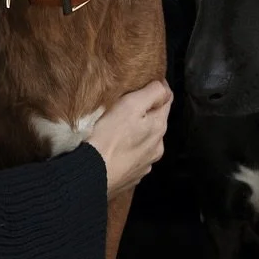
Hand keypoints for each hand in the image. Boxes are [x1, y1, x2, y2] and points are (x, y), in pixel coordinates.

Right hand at [89, 80, 171, 198]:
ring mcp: (145, 164)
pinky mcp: (131, 176)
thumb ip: (152, 93)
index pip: (167, 100)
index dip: (158, 88)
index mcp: (159, 127)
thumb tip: (164, 86)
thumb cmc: (109, 137)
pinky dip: (128, 151)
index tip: (146, 81)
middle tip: (128, 104)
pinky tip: (115, 149)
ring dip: (137, 133)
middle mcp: (157, 147)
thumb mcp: (131, 105)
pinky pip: (133, 158)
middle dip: (146, 112)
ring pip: (145, 141)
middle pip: (156, 122)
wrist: (91, 174)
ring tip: (119, 128)